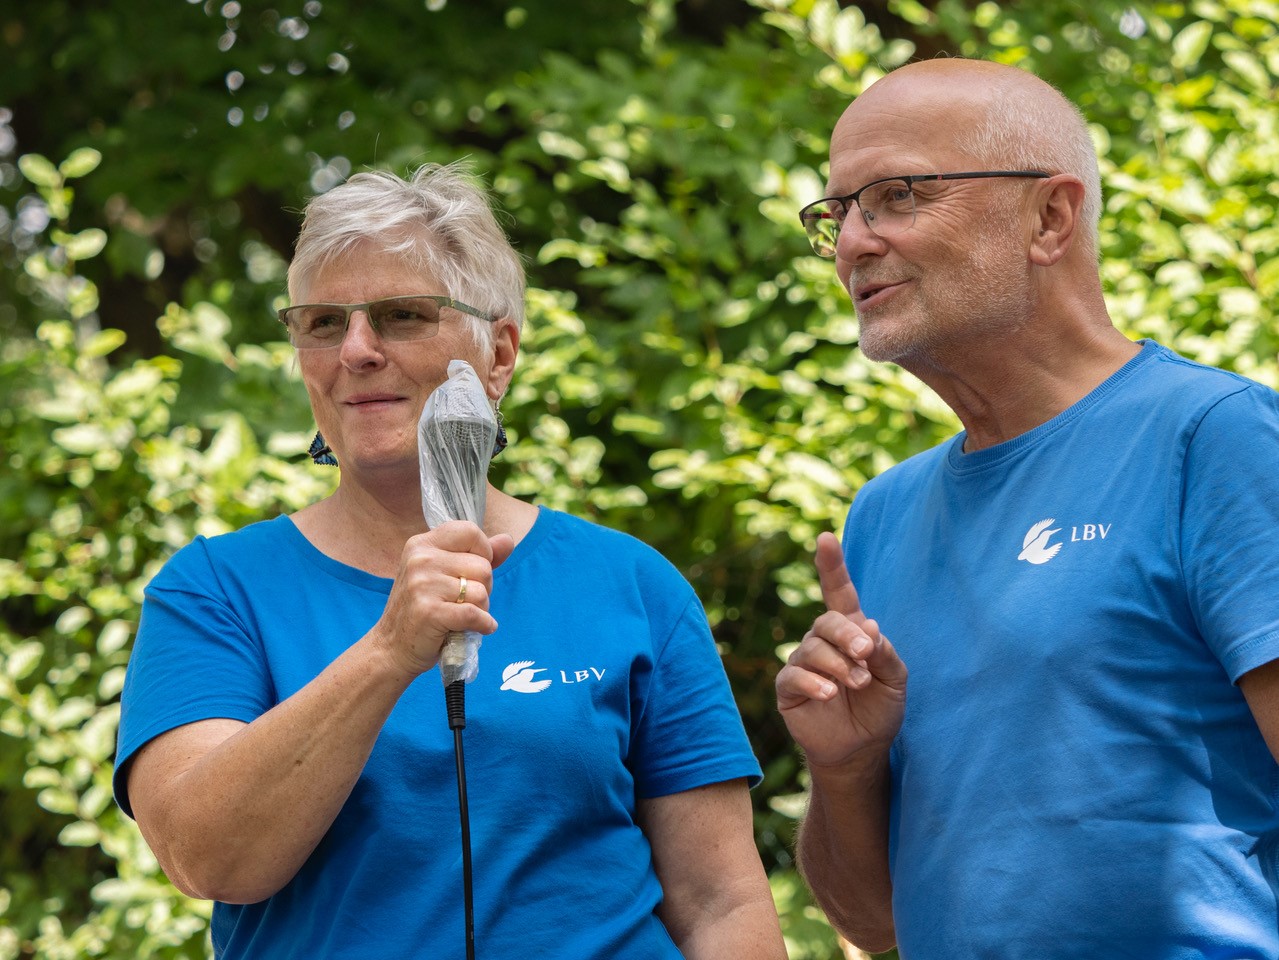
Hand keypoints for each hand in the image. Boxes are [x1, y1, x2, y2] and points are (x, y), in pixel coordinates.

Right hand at [370, 521, 514, 678]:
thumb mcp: (445, 574)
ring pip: (481, 592)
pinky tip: (479, 628)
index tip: (474, 572)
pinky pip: (474, 614)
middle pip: (482, 566)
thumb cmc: (423, 608)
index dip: (483, 552)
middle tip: (465, 601)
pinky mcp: (429, 611)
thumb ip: (478, 555)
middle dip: (484, 587)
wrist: (392, 647)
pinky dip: (484, 624)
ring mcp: (422, 584)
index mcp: (422, 544)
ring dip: (481, 608)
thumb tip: (508, 540)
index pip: (469, 531)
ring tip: (463, 616)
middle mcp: (420, 559)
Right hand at [776, 532, 906, 768]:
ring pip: (811, 648)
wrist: (862, 750)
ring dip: (838, 664)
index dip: (831, 565)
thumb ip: (885, 651)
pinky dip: (814, 681)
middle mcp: (822, 642)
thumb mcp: (896, 680)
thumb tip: (867, 626)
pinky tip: (830, 692)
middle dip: (847, 635)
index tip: (825, 538)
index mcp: (850, 632)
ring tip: (857, 683)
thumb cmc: (880, 710)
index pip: (838, 592)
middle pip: (826, 621)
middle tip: (866, 656)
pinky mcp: (788, 688)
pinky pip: (793, 675)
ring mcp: (802, 663)